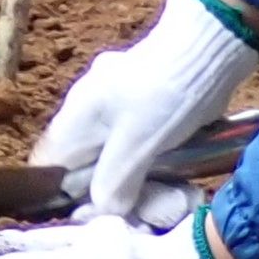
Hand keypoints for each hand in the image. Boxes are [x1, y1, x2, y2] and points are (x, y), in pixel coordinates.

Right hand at [32, 0, 258, 224]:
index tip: (96, 212)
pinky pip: (134, 141)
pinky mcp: (141, 101)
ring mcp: (114, 102)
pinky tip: (175, 163)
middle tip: (144, 203)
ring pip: (112, 155)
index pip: (47, 167)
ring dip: (136, 176)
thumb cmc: (167, 94)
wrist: (211, 44)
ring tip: (170, 188)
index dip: (63, 197)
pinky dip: (151, 158)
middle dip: (110, 189)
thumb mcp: (137, 147)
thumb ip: (112, 185)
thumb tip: (98, 214)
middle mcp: (86, 108)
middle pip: (82, 165)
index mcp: (75, 116)